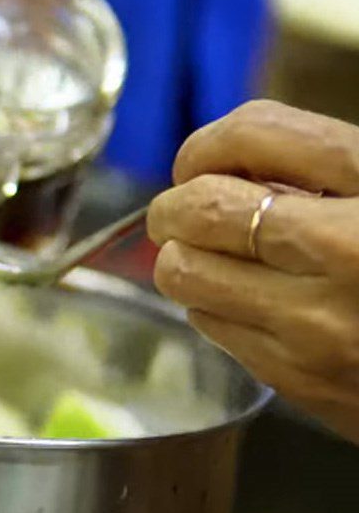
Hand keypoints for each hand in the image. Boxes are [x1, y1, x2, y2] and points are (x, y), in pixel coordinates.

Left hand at [147, 100, 358, 444]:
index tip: (196, 162)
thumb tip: (226, 167)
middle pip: (201, 209)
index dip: (206, 144)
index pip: (257, 134)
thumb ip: (328, 171)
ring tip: (204, 255)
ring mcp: (317, 325)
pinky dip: (208, 304)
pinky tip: (241, 300)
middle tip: (176, 212)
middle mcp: (348, 250)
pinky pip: (208, 325)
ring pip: (186, 274)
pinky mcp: (297, 378)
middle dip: (172, 207)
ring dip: (180, 258)